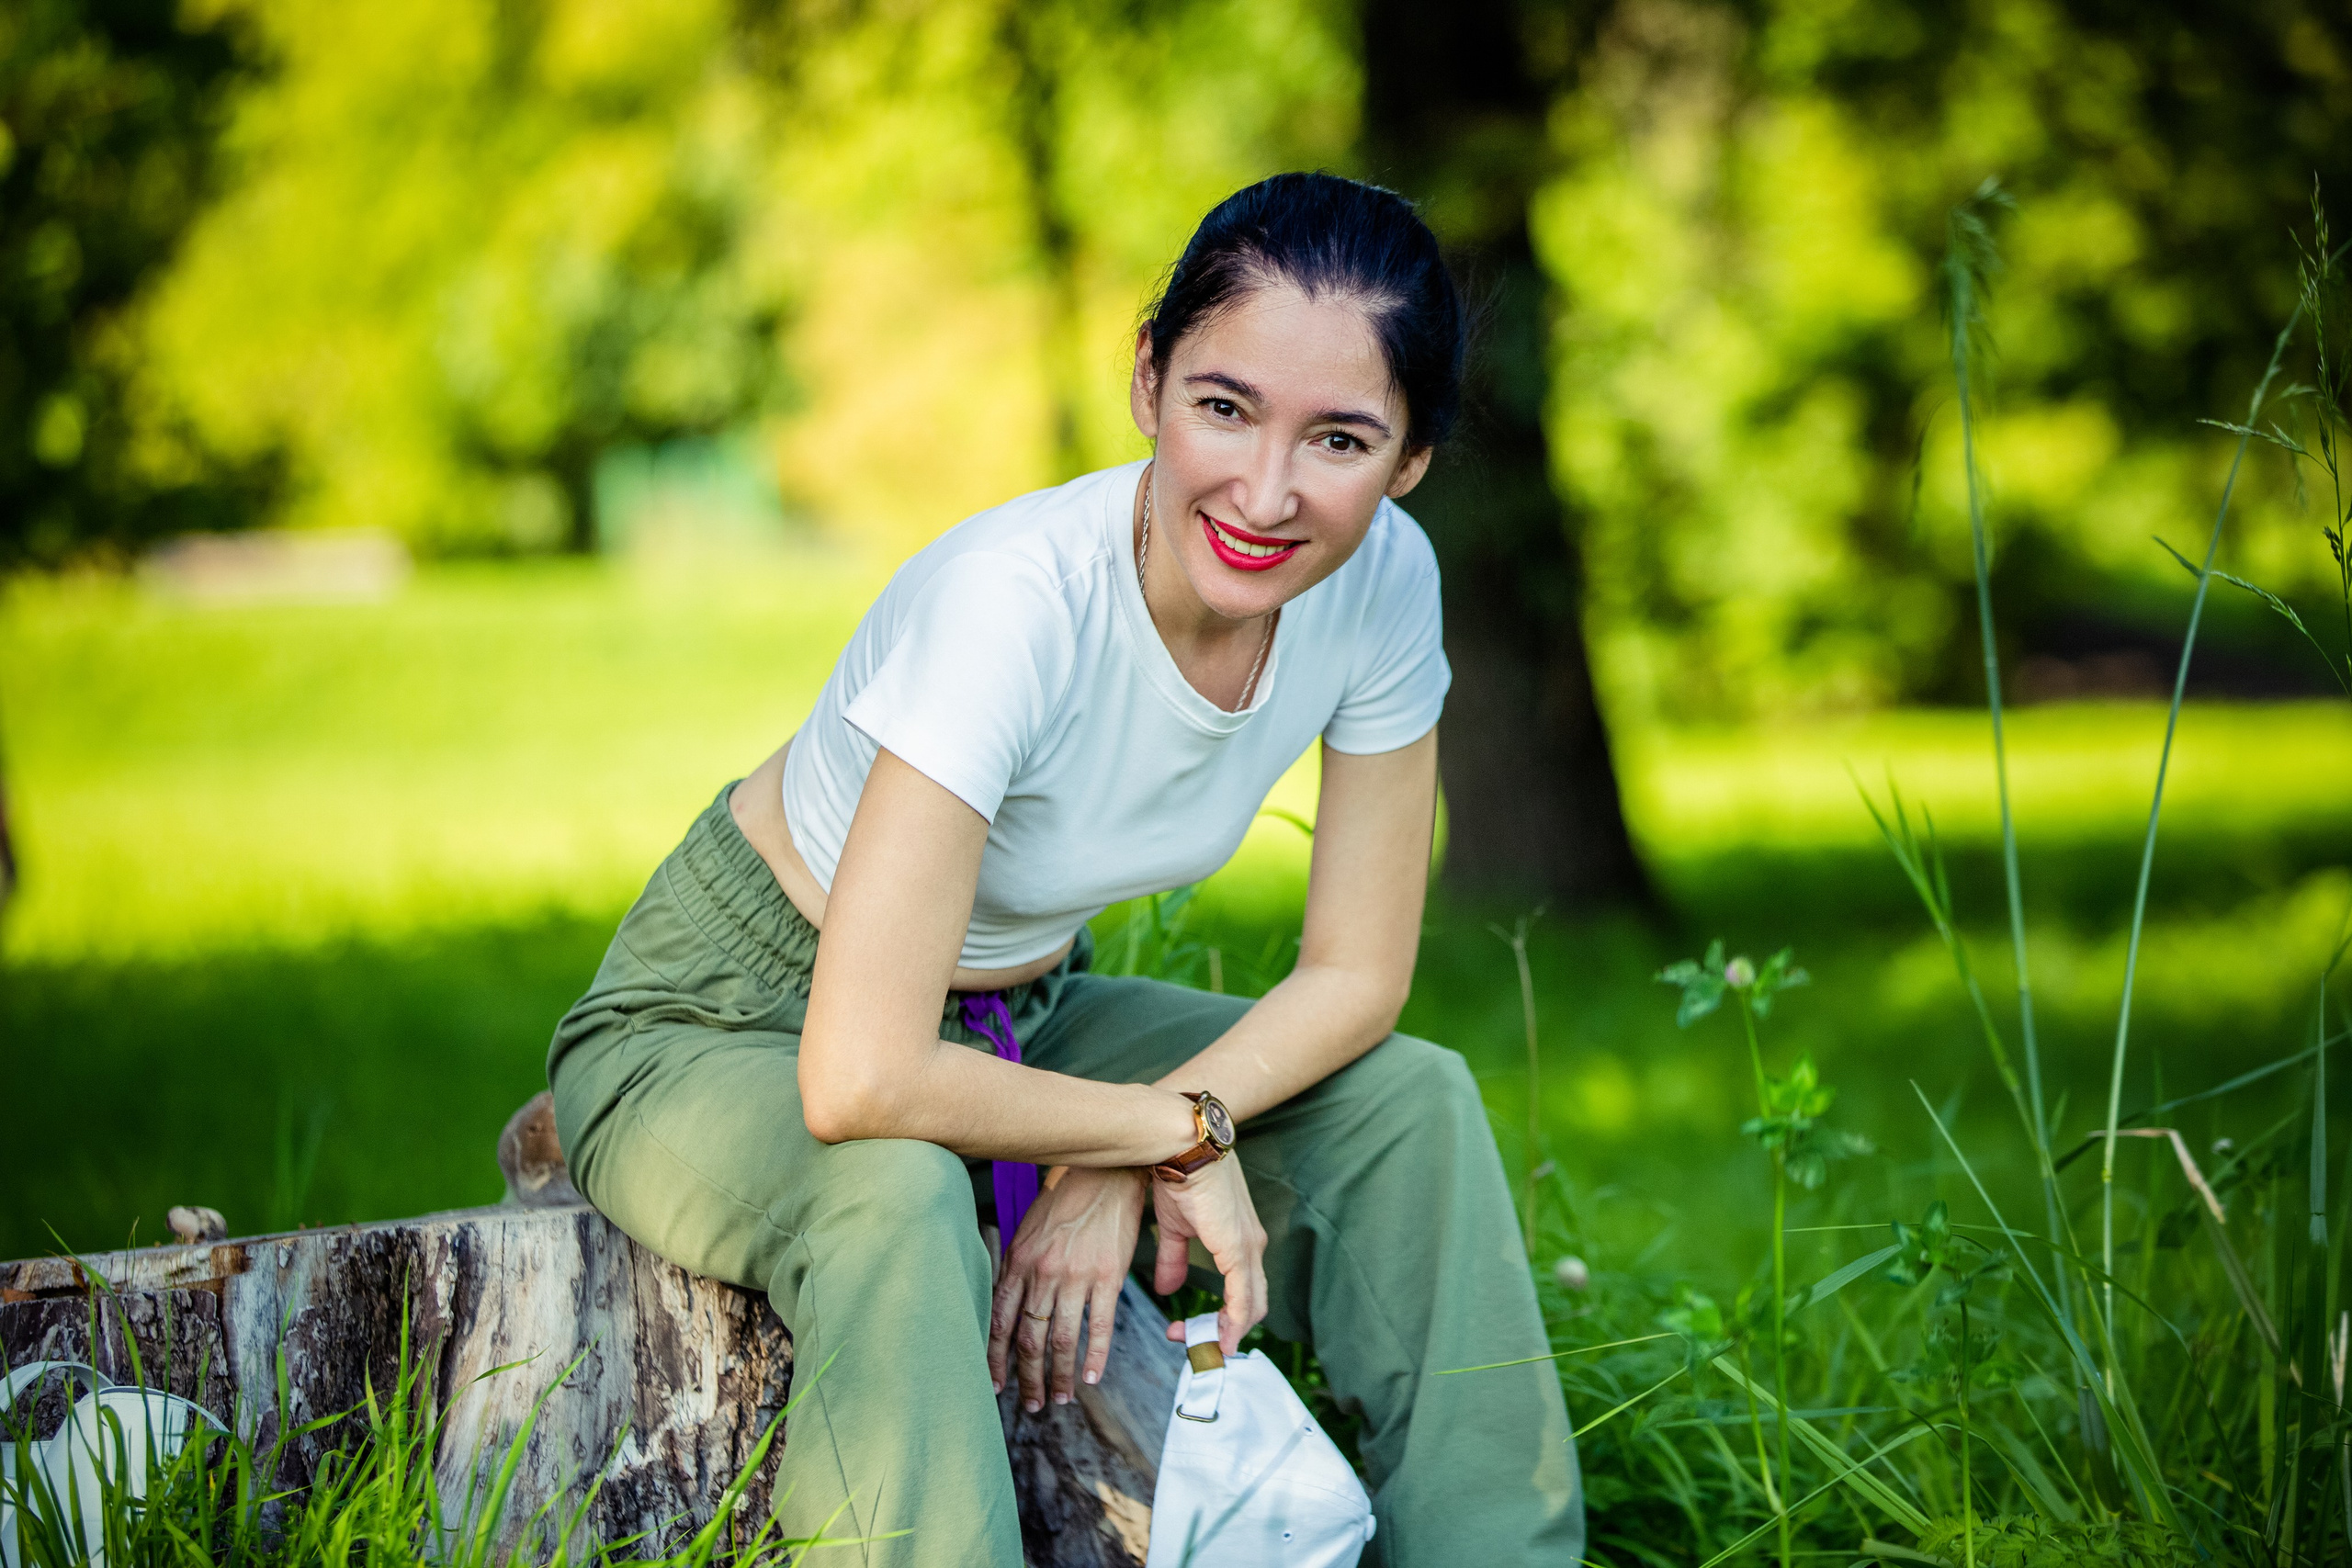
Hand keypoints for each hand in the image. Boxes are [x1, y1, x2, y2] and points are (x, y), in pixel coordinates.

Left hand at [990, 1165, 1148, 1412]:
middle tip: (1031, 1404)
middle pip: (1029, 1338)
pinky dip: (1096, 1357)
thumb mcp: (1029, 1230)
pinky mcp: (1109, 1276)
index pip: (999, 1321)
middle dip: (1028, 1377)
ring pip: (1062, 1339)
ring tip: (1059, 1398)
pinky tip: (1090, 1377)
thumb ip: (1018, 1268)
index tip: (995, 1385)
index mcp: (1019, 1261)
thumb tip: (1009, 1306)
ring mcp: (1077, 1276)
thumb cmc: (1065, 1200)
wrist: (1105, 1172)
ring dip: (1059, 1375)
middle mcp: (1044, 1272)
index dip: (995, 1358)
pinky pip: (1100, 1326)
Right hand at [1151, 1154, 1266, 1355]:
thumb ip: (1175, 1259)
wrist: (1182, 1147)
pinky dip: (1233, 1324)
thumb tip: (1167, 1289)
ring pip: (1251, 1306)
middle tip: (1192, 1341)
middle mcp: (1253, 1246)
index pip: (1242, 1291)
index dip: (1222, 1317)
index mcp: (1240, 1240)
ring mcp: (1248, 1248)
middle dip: (1224, 1330)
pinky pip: (1242, 1298)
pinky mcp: (1238, 1249)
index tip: (1191, 1329)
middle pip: (1252, 1305)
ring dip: (1226, 1332)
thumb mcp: (1175, 1226)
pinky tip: (1220, 1339)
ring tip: (1200, 1345)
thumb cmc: (1180, 1178)